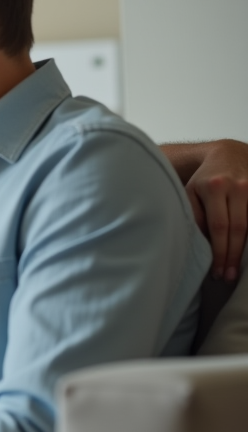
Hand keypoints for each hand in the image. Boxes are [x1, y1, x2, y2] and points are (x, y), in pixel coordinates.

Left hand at [184, 139, 247, 280]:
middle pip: (238, 228)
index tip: (216, 271)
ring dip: (244, 251)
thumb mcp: (190, 192)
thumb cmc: (203, 180)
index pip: (218, 227)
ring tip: (236, 271)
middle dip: (232, 255)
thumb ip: (194, 216)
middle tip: (227, 277)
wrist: (228, 155)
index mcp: (214, 187)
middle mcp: (238, 187)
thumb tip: (199, 245)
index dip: (218, 251)